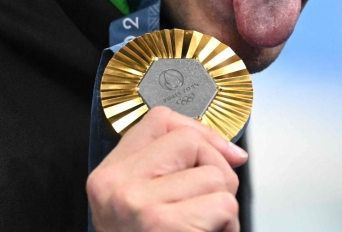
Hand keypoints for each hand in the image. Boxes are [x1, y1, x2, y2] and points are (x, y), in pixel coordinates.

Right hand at [87, 106, 248, 231]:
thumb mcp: (143, 205)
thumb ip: (172, 169)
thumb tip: (233, 152)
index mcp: (107, 177)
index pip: (159, 120)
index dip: (199, 131)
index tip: (219, 154)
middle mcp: (116, 187)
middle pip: (191, 141)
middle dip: (215, 171)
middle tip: (205, 207)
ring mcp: (138, 205)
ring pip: (215, 176)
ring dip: (223, 207)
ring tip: (202, 229)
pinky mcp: (164, 225)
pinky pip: (222, 205)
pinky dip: (227, 227)